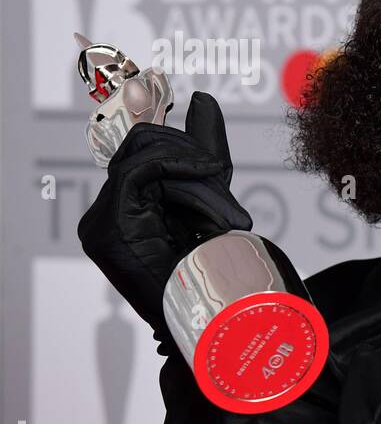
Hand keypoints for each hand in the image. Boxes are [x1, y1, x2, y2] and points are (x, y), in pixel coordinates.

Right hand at [77, 90, 252, 344]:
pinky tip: (210, 181)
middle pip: (146, 146)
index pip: (147, 149)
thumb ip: (207, 154)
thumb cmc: (217, 274)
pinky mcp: (107, 229)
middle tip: (235, 211)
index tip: (210, 138)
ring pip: (146, 155)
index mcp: (128, 210)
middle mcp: (106, 215)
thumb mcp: (217, 201)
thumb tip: (200, 97)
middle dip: (197, 159)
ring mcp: (101, 223)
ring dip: (199, 178)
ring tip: (230, 219)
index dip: (184, 142)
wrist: (215, 326)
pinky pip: (141, 169)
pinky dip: (181, 166)